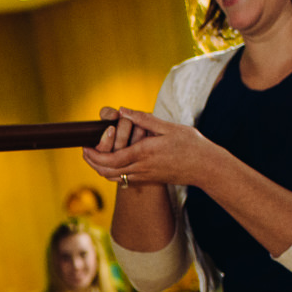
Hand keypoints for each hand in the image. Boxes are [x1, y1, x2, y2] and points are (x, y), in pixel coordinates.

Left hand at [81, 106, 219, 189]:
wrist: (206, 168)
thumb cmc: (191, 145)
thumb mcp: (168, 127)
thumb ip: (144, 119)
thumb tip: (122, 110)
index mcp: (143, 154)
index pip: (109, 159)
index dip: (93, 155)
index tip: (85, 145)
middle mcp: (141, 169)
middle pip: (106, 171)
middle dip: (92, 162)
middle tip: (85, 150)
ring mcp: (144, 177)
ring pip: (113, 178)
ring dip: (100, 168)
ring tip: (95, 155)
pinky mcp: (148, 180)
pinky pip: (123, 180)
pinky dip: (112, 173)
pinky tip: (112, 162)